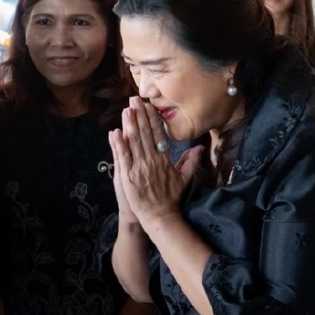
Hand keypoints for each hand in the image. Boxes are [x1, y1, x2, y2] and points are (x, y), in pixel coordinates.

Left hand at [111, 97, 202, 231]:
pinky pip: (123, 157)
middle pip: (144, 134)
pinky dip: (118, 144)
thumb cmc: (170, 197)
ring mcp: (139, 168)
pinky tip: (115, 131)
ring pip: (133, 142)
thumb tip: (199, 148)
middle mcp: (152, 160)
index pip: (157, 135)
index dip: (151, 119)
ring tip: (126, 109)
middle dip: (139, 115)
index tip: (147, 106)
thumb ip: (190, 161)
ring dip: (129, 125)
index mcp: (163, 159)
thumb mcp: (183, 179)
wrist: (159, 215)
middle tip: (134, 99)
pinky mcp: (128, 176)